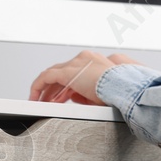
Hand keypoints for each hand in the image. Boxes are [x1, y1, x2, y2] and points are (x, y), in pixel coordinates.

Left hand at [29, 51, 144, 104]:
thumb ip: (86, 95)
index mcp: (95, 63)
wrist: (125, 90)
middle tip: (47, 100)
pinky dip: (38, 87)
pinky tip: (35, 97)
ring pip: (52, 74)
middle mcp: (84, 60)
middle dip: (53, 88)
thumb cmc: (120, 94)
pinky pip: (47, 77)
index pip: (74, 71)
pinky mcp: (68, 72)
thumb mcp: (102, 95)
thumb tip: (74, 98)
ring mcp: (76, 64)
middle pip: (61, 71)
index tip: (60, 97)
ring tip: (37, 100)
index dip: (64, 86)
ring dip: (44, 88)